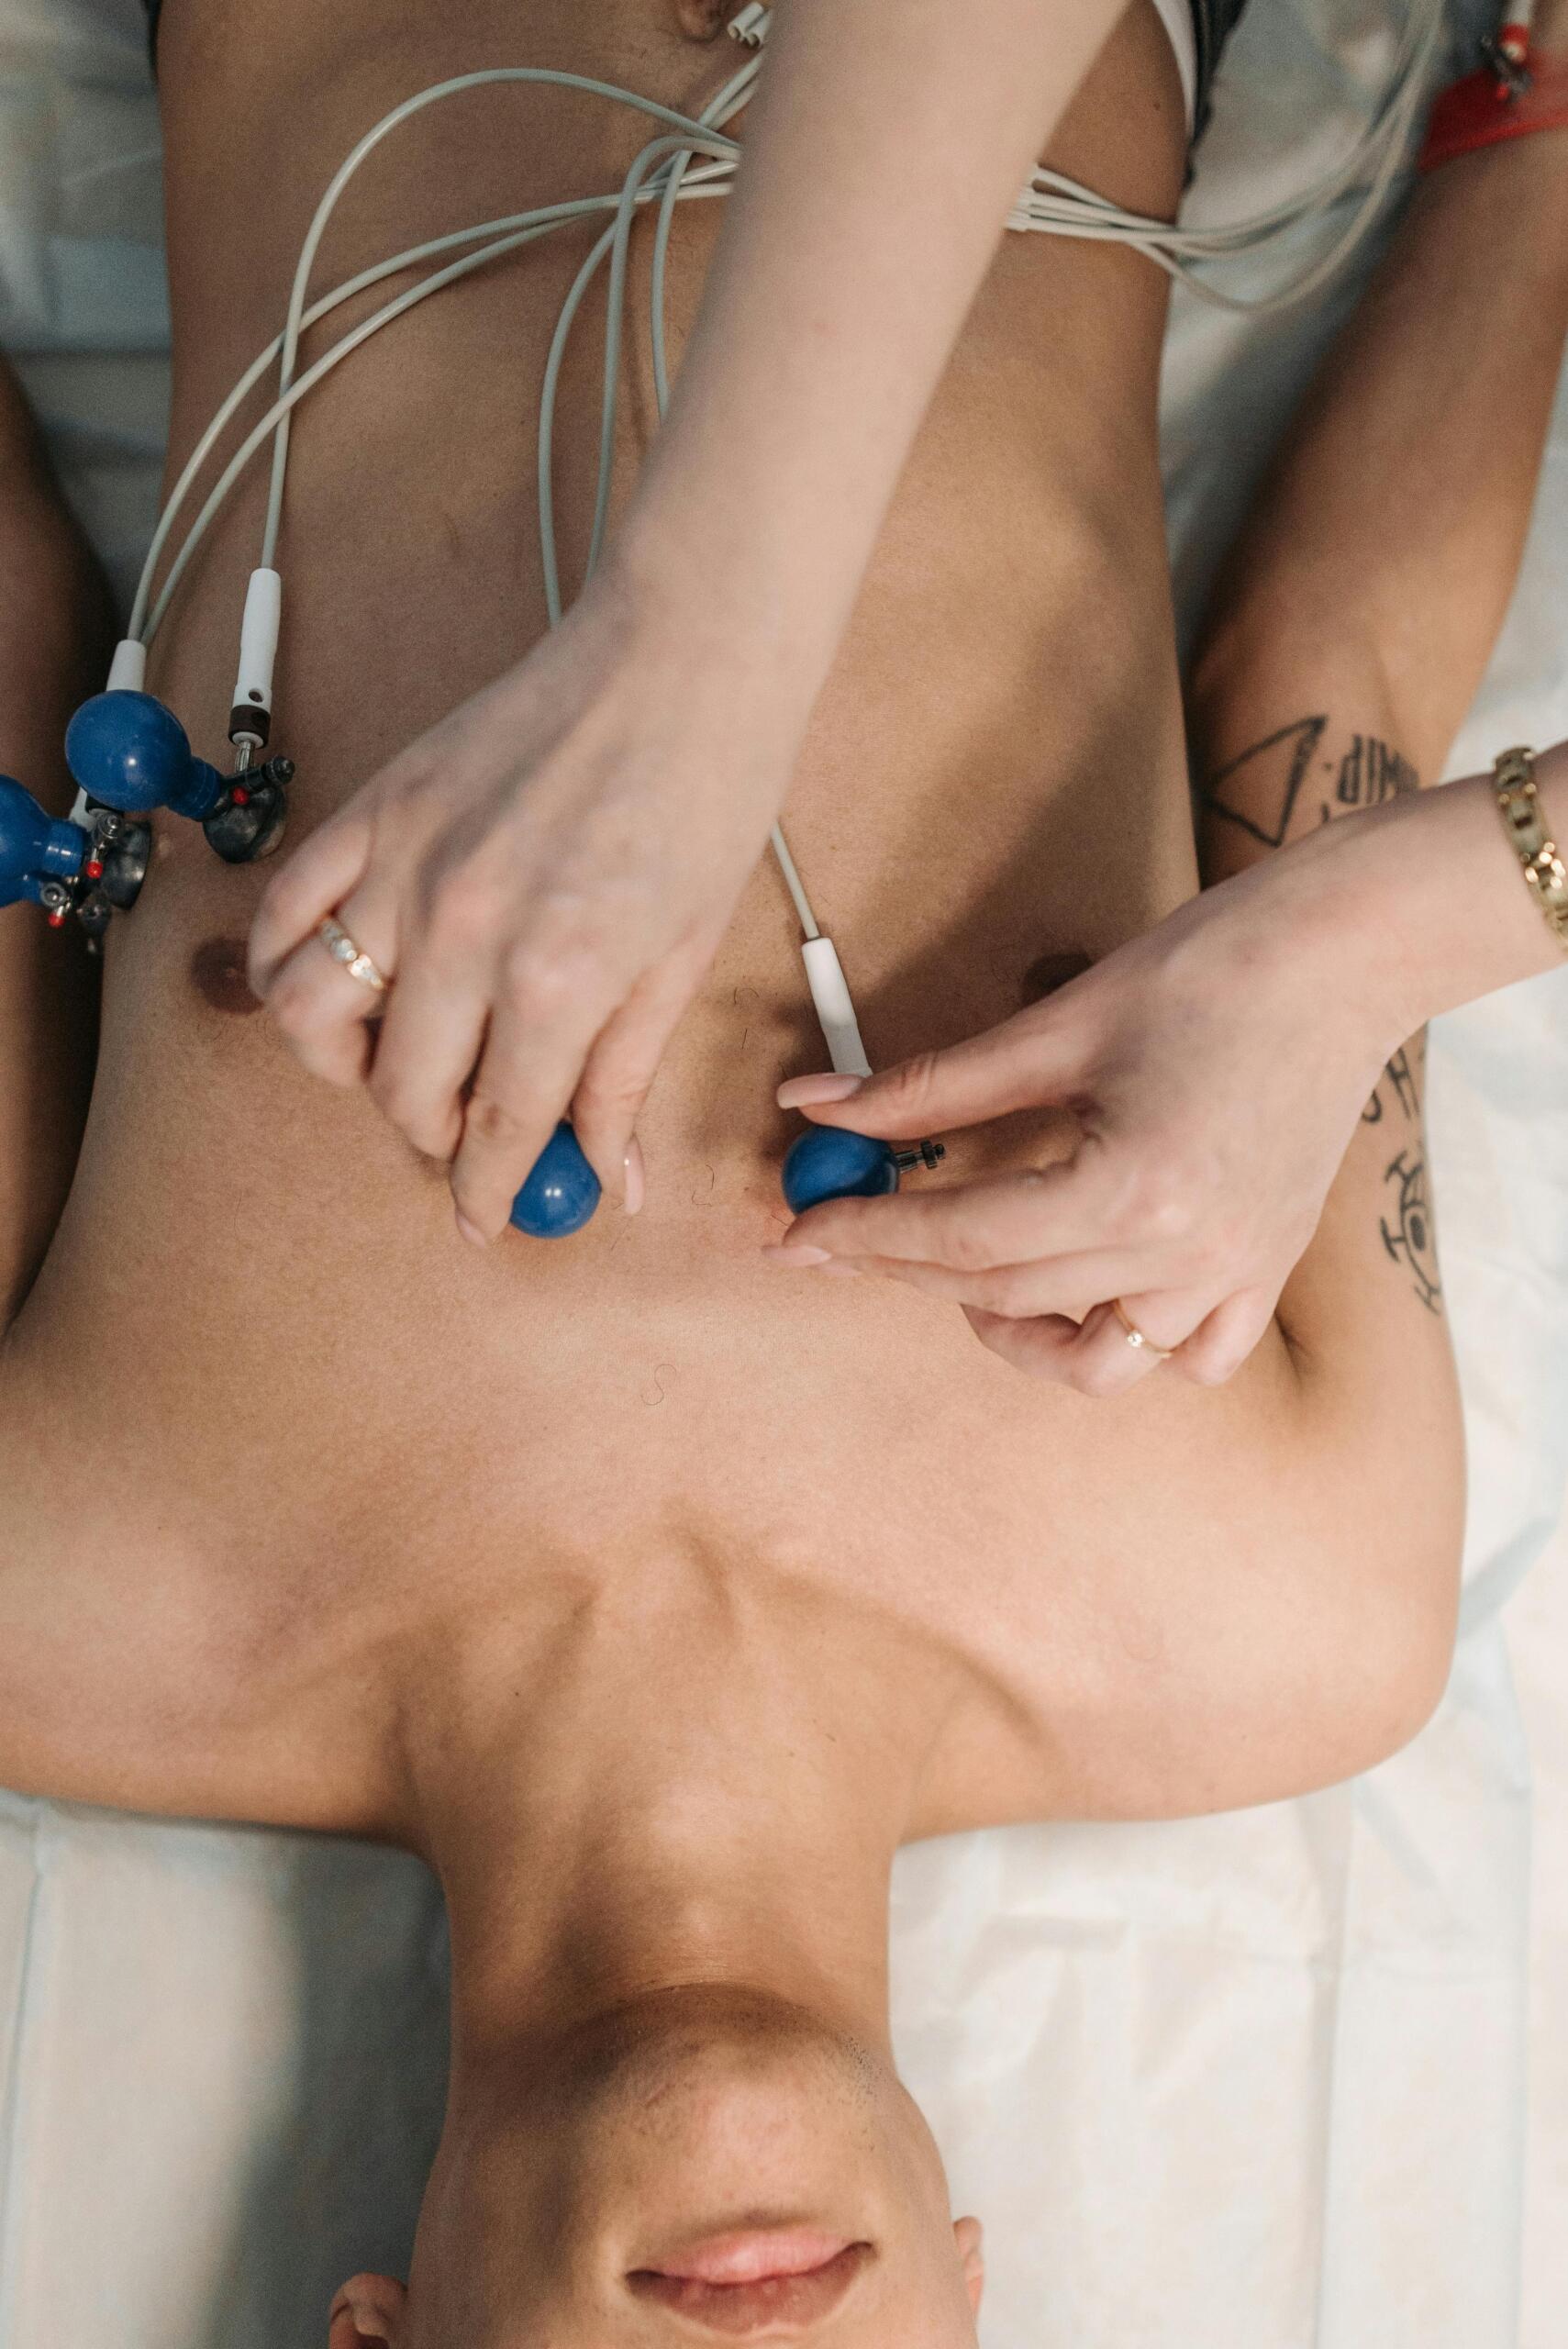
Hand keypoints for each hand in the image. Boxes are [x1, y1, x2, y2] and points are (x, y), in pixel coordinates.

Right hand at [247, 559, 807, 1240]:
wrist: (681, 657)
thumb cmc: (705, 798)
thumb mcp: (681, 958)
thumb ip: (624, 1073)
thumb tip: (608, 1176)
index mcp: (557, 978)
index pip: (498, 1128)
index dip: (487, 1193)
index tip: (482, 1220)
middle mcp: (464, 931)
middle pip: (401, 1086)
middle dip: (429, 1132)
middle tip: (465, 1126)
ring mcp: (403, 865)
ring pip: (308, 1011)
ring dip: (341, 1062)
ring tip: (392, 1058)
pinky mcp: (371, 808)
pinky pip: (284, 913)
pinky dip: (285, 966)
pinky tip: (335, 984)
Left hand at [769, 831, 1405, 1392]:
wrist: (1350, 953)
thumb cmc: (1212, 966)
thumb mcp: (1056, 1024)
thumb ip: (930, 1085)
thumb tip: (815, 1105)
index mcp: (1130, 1185)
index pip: (960, 1239)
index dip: (865, 1236)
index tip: (796, 1234)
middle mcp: (1185, 1251)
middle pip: (1007, 1296)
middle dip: (907, 1271)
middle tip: (845, 1238)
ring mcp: (1235, 1271)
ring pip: (1099, 1362)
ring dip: (1016, 1333)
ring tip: (971, 1279)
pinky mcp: (1269, 1267)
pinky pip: (1191, 1359)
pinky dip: (1129, 1345)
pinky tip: (1086, 1291)